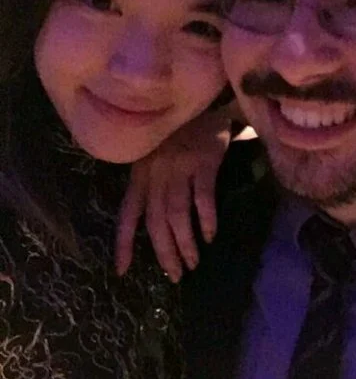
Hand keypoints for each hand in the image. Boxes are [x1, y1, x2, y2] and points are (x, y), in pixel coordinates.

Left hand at [116, 113, 231, 280]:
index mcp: (140, 174)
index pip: (127, 214)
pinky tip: (210, 235)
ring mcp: (179, 166)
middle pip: (155, 222)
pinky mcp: (203, 161)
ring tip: (193, 263)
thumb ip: (152, 183)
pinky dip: (206, 219)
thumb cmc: (181, 133)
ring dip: (185, 243)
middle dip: (164, 252)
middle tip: (175, 275)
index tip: (122, 271)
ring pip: (176, 214)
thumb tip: (155, 223)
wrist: (206, 103)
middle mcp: (155, 173)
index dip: (123, 243)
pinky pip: (202, 197)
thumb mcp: (156, 156)